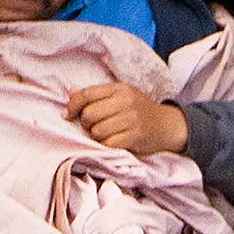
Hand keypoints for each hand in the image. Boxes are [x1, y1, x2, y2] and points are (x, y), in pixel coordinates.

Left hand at [65, 82, 188, 156]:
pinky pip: (108, 143)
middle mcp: (125, 101)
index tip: (68, 115)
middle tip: (93, 126)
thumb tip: (70, 93)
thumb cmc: (138, 110)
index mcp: (119, 88)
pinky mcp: (135, 136)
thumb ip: (96, 94)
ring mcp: (131, 119)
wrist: (166, 125)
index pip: (87, 94)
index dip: (72, 106)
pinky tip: (112, 142)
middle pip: (89, 114)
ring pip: (97, 131)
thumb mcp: (120, 96)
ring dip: (96, 136)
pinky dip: (106, 145)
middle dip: (86, 123)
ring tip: (105, 134)